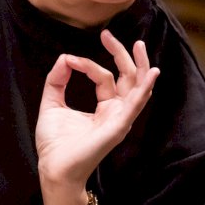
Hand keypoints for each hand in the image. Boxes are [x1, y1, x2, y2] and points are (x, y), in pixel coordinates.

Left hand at [35, 30, 159, 202]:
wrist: (53, 168)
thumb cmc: (55, 144)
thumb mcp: (52, 104)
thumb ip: (57, 80)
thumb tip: (64, 57)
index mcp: (105, 108)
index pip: (105, 77)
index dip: (88, 64)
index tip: (70, 61)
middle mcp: (116, 112)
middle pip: (127, 78)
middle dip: (121, 54)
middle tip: (107, 35)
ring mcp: (120, 120)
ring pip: (137, 88)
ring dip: (141, 66)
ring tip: (139, 45)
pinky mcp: (118, 128)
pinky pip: (135, 105)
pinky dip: (144, 89)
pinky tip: (152, 74)